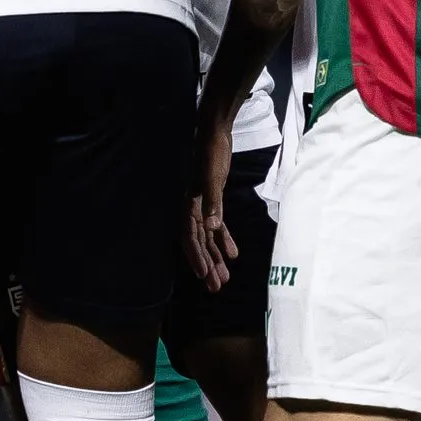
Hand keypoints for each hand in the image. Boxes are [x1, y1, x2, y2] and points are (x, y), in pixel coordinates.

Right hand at [188, 111, 240, 288]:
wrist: (213, 133)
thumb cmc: (211, 154)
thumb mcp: (212, 178)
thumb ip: (212, 203)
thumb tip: (211, 229)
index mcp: (188, 204)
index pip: (190, 236)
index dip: (196, 257)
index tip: (204, 276)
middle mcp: (192, 208)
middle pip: (199, 242)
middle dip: (207, 265)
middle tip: (216, 288)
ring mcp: (201, 205)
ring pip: (208, 237)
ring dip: (215, 257)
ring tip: (225, 279)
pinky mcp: (211, 200)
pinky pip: (216, 226)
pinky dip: (224, 240)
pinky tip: (232, 254)